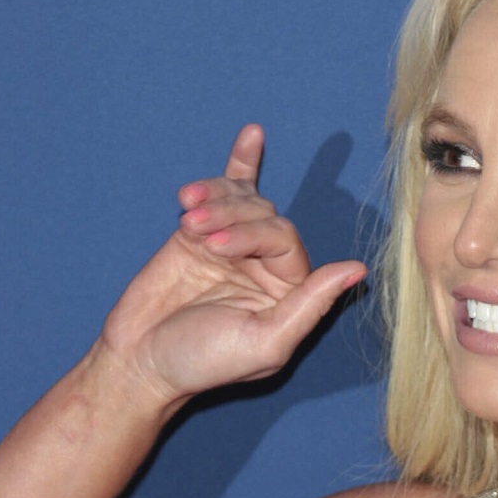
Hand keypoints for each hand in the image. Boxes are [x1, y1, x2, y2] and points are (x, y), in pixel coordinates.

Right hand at [98, 124, 366, 406]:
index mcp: (291, 293)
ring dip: (219, 203)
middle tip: (200, 241)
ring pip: (244, 202)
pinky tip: (252, 135)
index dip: (256, 238)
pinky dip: (241, 162)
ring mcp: (233, 246)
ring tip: (189, 220)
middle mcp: (267, 266)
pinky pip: (228, 190)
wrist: (139, 361)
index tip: (216, 250)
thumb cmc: (204, 362)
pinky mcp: (198, 234)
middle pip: (266, 219)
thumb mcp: (266, 343)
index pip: (288, 244)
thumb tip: (358, 269)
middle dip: (233, 224)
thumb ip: (312, 304)